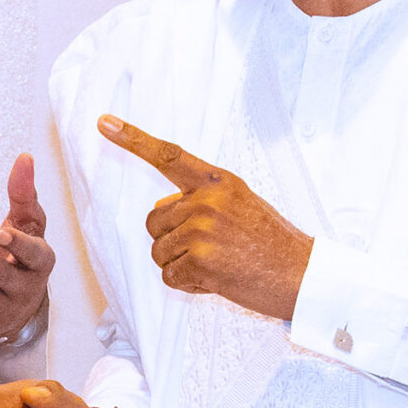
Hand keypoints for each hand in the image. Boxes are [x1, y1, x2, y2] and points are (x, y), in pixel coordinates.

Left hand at [0, 151, 55, 343]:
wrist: (21, 303)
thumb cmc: (21, 255)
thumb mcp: (27, 224)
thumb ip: (24, 193)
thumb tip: (24, 158)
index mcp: (39, 261)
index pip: (33, 254)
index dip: (17, 245)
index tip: (0, 233)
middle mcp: (26, 287)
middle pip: (6, 278)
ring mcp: (6, 308)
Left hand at [99, 116, 312, 322]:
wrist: (304, 276)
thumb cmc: (270, 242)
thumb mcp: (240, 204)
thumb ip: (201, 199)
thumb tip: (163, 205)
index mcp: (218, 181)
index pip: (169, 155)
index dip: (133, 139)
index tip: (104, 121)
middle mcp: (207, 200)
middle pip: (154, 221)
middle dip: (173, 239)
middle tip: (214, 247)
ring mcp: (202, 230)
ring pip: (159, 252)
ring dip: (182, 264)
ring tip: (220, 263)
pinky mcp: (200, 261)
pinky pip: (170, 277)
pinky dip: (190, 285)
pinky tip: (220, 280)